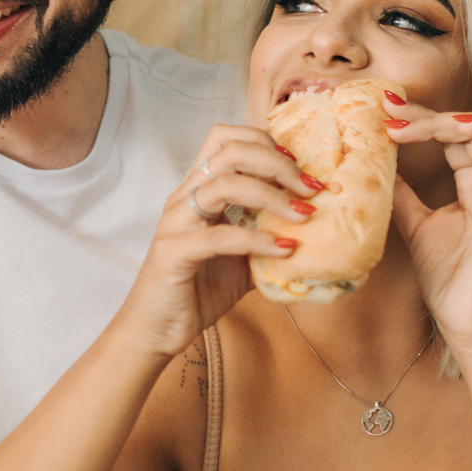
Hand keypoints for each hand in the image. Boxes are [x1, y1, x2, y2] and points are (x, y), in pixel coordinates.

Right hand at [114, 124, 311, 358]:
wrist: (156, 332)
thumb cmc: (196, 292)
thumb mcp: (242, 260)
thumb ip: (266, 238)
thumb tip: (315, 234)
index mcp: (197, 192)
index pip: (224, 138)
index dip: (263, 141)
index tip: (297, 165)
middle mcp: (183, 199)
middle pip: (229, 151)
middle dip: (276, 163)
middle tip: (309, 187)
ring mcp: (175, 223)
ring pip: (223, 184)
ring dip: (272, 195)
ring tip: (303, 214)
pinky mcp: (173, 252)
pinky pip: (220, 236)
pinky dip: (258, 240)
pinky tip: (284, 250)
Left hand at [387, 106, 471, 352]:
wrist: (463, 319)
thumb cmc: (447, 276)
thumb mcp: (415, 223)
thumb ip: (402, 193)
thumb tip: (375, 163)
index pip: (453, 134)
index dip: (423, 118)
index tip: (386, 109)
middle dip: (436, 116)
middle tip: (395, 111)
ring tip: (449, 124)